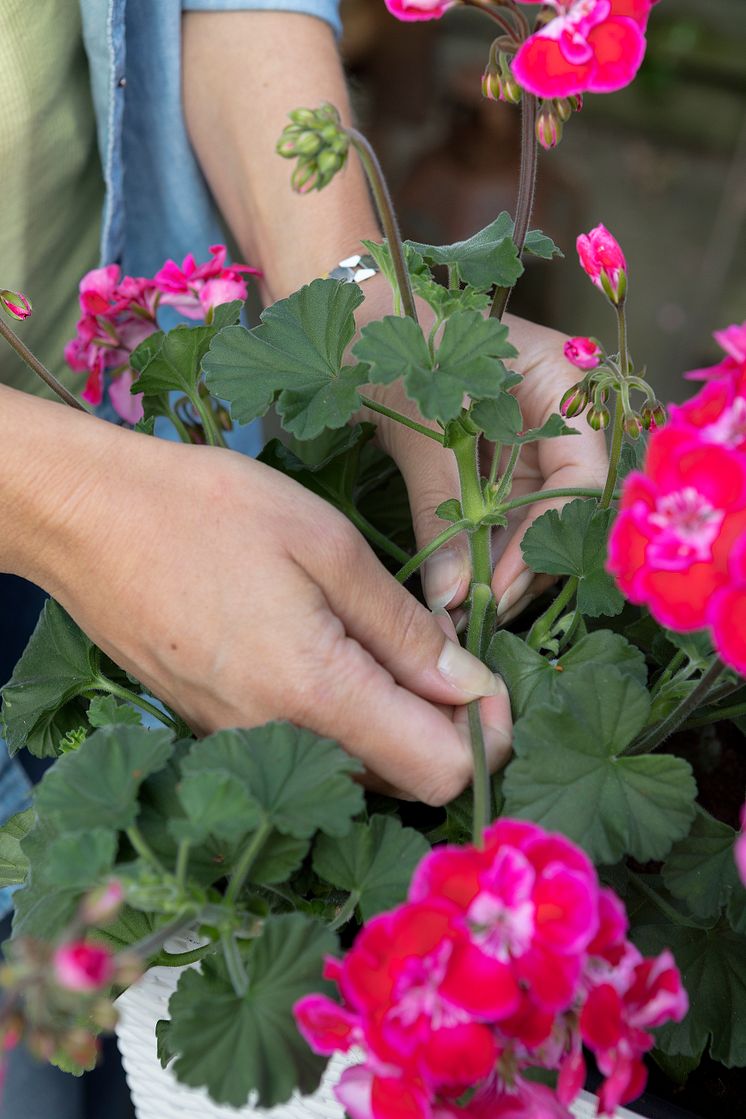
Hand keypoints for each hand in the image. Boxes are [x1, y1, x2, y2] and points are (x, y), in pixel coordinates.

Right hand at [1, 389, 510, 804]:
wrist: (85, 518)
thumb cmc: (206, 511)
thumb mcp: (326, 545)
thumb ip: (404, 628)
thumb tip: (469, 687)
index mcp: (314, 694)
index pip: (439, 771)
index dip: (485, 737)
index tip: (490, 684)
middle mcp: (274, 744)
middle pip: (398, 777)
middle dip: (441, 726)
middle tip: (437, 647)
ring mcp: (234, 746)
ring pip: (349, 765)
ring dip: (388, 719)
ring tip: (379, 637)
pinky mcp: (211, 732)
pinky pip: (300, 747)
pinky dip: (335, 714)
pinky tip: (323, 645)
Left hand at [358, 294, 608, 620]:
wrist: (345, 324)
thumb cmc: (390, 343)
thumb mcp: (420, 425)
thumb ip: (441, 512)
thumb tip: (453, 596)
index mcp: (560, 384)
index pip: (583, 478)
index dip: (549, 537)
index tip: (502, 584)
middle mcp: (555, 419)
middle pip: (563, 510)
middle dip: (526, 565)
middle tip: (482, 611)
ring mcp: (524, 445)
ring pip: (531, 523)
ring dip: (501, 568)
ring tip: (462, 609)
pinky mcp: (490, 468)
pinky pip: (498, 521)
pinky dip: (479, 554)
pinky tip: (456, 587)